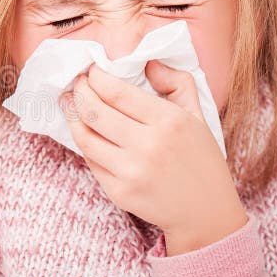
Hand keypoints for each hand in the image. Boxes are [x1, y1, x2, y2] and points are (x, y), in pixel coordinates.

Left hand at [60, 61, 246, 254]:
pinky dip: (84, 143)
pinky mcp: (119, 192)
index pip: (116, 92)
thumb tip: (147, 63)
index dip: (96, 77)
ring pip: (85, 137)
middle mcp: (148, 146)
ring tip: (70, 104)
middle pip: (94, 111)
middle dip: (79, 92)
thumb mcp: (198, 115)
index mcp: (169, 122)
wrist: (205, 213)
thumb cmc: (201, 159)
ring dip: (72, 116)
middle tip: (76, 84)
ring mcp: (130, 172)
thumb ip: (176, 82)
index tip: (91, 70)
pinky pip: (90, 161)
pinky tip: (85, 131)